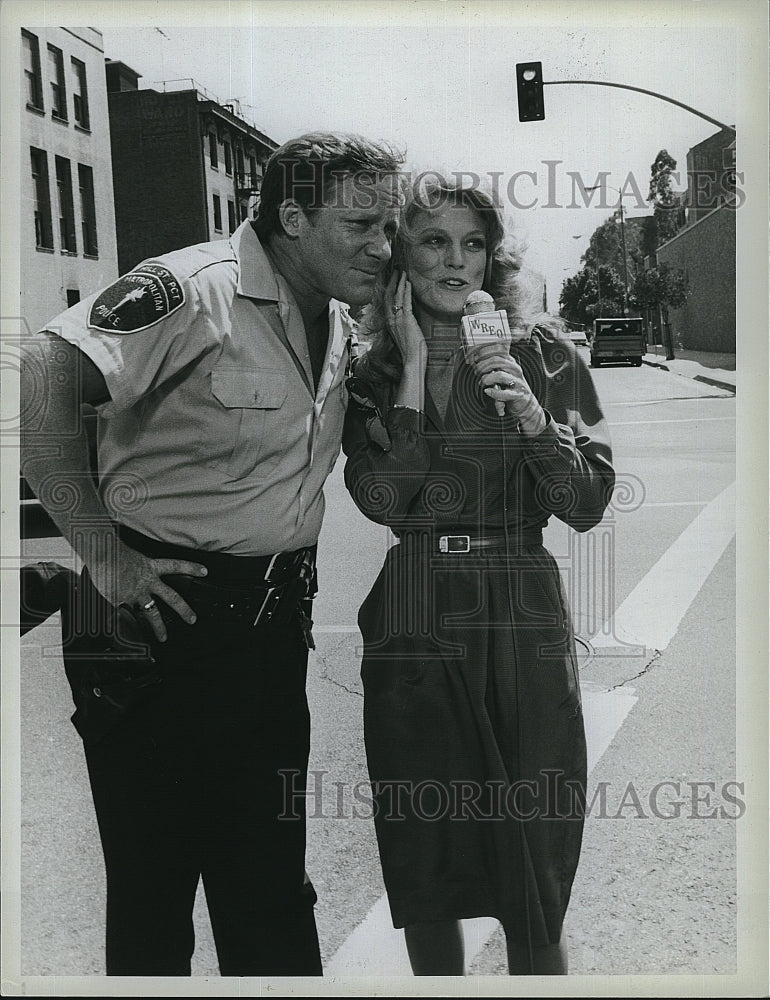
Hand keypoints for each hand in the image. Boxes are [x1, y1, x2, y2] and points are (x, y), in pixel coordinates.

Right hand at [88, 542, 208, 641]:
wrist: (101, 554)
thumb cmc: (112, 550)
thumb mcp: (129, 556)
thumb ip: (134, 567)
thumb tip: (130, 573)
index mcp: (150, 567)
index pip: (176, 566)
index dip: (191, 567)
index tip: (204, 571)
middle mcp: (146, 582)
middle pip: (171, 597)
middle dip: (183, 609)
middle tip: (193, 619)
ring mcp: (135, 593)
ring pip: (151, 613)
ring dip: (158, 627)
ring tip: (163, 637)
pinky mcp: (121, 601)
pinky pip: (121, 614)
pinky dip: (117, 620)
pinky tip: (117, 628)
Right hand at [384, 271, 425, 363]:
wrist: (412, 360)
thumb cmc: (410, 351)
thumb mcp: (403, 335)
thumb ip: (403, 325)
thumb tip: (406, 319)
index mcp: (390, 323)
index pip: (386, 302)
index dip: (388, 290)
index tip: (391, 280)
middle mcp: (391, 320)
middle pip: (388, 296)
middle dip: (392, 282)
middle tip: (395, 271)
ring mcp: (398, 319)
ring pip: (395, 297)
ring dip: (399, 283)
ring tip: (402, 272)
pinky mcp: (406, 320)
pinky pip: (405, 302)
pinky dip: (406, 291)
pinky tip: (408, 283)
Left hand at [475, 354, 546, 433]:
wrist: (526, 404)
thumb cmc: (511, 389)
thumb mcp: (502, 375)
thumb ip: (492, 368)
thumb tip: (476, 364)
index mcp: (511, 363)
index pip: (496, 353)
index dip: (483, 356)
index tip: (474, 361)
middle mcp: (515, 370)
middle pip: (496, 361)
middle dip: (483, 367)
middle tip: (477, 373)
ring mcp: (517, 382)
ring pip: (500, 375)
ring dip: (487, 379)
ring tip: (483, 382)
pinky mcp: (517, 395)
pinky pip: (504, 393)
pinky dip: (494, 392)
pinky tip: (488, 391)